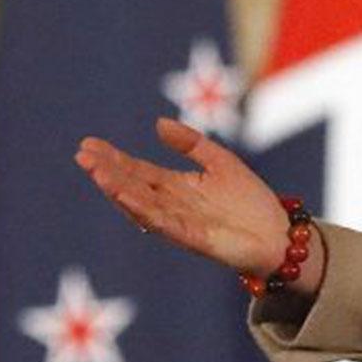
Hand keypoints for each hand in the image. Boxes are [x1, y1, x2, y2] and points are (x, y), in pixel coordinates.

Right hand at [75, 118, 293, 278]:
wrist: (279, 236)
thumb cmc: (250, 201)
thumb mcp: (219, 161)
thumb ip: (191, 143)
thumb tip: (157, 124)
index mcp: (175, 187)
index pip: (136, 171)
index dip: (113, 158)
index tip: (89, 144)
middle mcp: (171, 205)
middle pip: (132, 185)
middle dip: (106, 171)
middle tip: (82, 155)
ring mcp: (179, 222)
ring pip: (141, 204)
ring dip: (117, 190)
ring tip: (96, 172)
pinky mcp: (194, 238)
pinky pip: (164, 222)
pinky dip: (144, 209)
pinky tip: (127, 195)